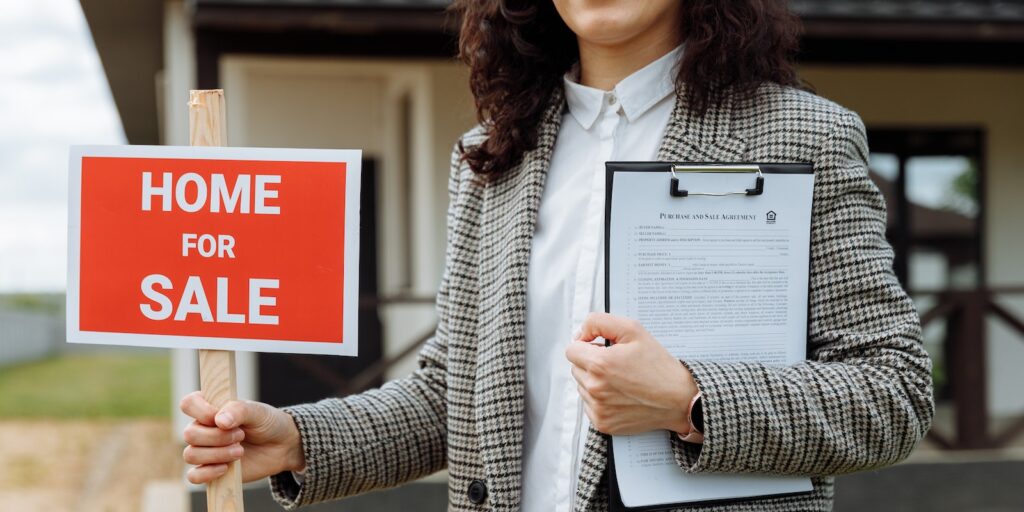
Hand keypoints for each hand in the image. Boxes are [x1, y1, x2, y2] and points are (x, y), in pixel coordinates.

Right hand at [179, 391, 304, 483]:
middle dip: (217, 437)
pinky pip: (193, 476)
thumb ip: (239, 410)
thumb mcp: (258, 412)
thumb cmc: (267, 423)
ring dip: (217, 454)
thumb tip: (219, 420)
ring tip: (240, 451)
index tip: (222, 418)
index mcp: (210, 407)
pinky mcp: (209, 470)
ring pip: (191, 455)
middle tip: (241, 435)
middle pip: (189, 434)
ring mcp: (204, 450)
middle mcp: (202, 428)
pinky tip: (226, 468)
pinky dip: (208, 473)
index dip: (202, 412)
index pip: (188, 404)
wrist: (281, 446)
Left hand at [565, 313, 697, 435]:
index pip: (571, 349)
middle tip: (616, 364)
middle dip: (591, 363)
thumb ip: (599, 322)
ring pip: (582, 386)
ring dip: (594, 381)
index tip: (602, 348)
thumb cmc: (658, 365)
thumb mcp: (633, 330)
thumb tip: (580, 332)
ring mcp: (598, 408)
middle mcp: (594, 388)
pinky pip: (589, 405)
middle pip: (575, 368)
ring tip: (621, 380)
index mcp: (599, 364)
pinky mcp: (602, 423)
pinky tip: (620, 395)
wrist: (679, 399)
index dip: (587, 344)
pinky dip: (600, 399)